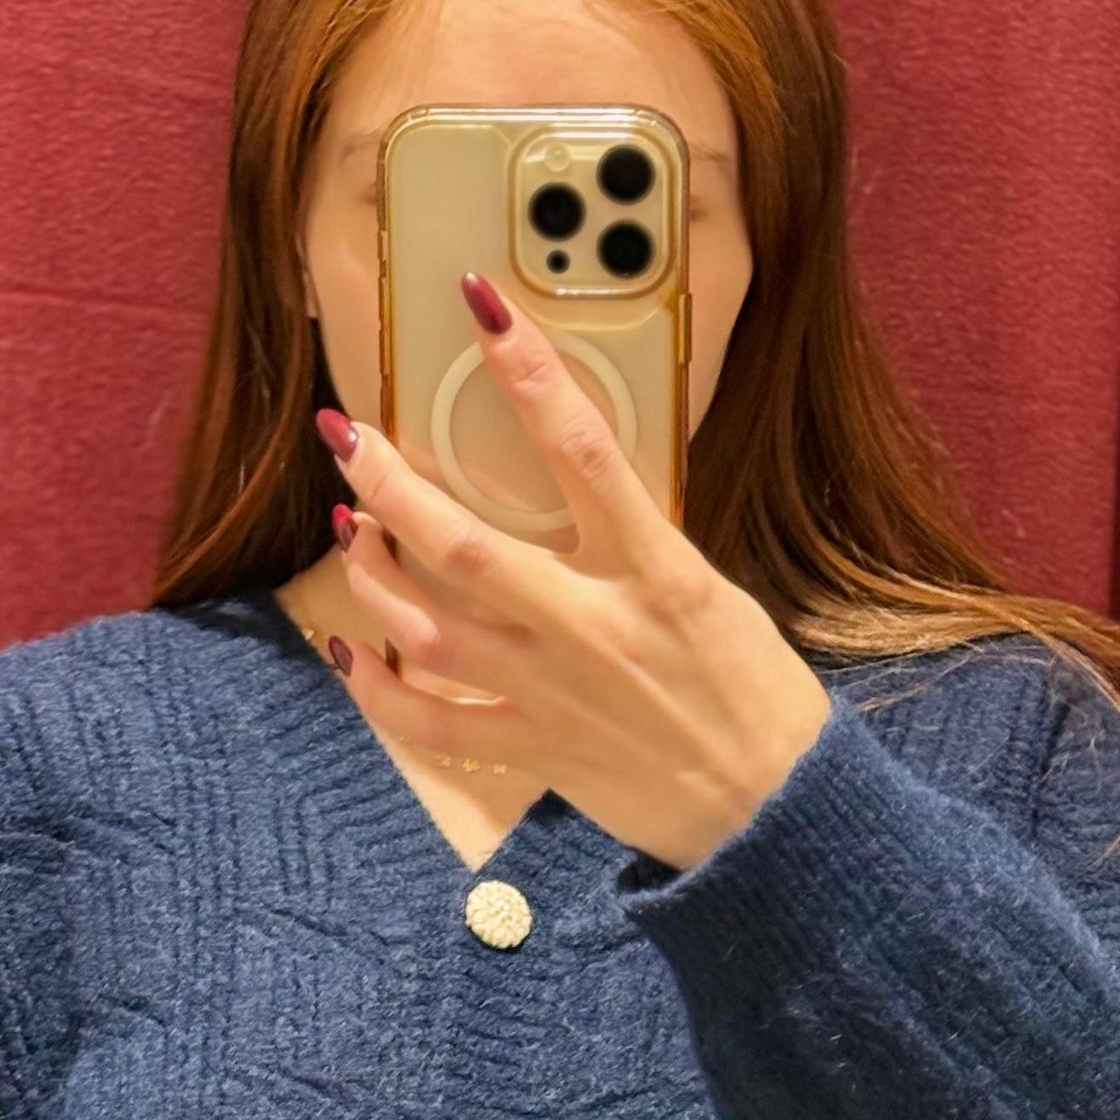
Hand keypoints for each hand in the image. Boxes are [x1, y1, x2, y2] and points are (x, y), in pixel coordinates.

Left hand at [316, 270, 832, 871]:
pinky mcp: (535, 753)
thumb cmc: (757, 696)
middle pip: (464, 545)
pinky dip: (377, 687)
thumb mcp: (714, 596)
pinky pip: (431, 723)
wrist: (774, 812)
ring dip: (376, 573)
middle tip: (345, 434)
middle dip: (390, 481)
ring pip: (429, 628)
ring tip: (353, 528)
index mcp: (658, 575)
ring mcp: (554, 695)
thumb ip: (640, 549)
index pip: (583, 450)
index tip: (481, 308)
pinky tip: (352, 646)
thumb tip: (581, 498)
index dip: (527, 371)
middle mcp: (594, 629)